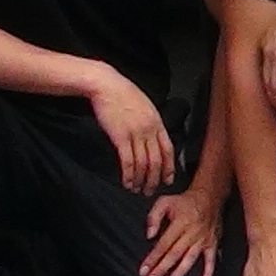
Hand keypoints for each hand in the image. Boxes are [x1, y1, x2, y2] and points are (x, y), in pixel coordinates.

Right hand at [88, 70, 174, 194]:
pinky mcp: (120, 137)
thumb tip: (153, 138)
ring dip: (141, 180)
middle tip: (150, 191)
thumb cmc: (123, 94)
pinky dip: (129, 175)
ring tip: (137, 190)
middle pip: (156, 160)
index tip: (168, 179)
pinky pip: (128, 161)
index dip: (169, 167)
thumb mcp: (145, 106)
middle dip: (154, 179)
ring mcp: (135, 133)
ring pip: (143, 164)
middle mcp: (149, 130)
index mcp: (157, 122)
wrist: (107, 85)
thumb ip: (151, 123)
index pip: (168, 149)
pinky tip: (127, 182)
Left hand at [140, 183, 225, 275]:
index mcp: (179, 223)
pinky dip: (209, 273)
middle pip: (174, 253)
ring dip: (180, 272)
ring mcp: (203, 239)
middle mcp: (191, 232)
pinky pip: (211, 259)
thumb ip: (154, 217)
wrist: (209, 196)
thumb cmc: (184, 201)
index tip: (143, 270)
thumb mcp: (165, 201)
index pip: (163, 244)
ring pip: (190, 258)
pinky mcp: (212, 243)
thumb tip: (149, 235)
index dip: (152, 258)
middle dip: (162, 268)